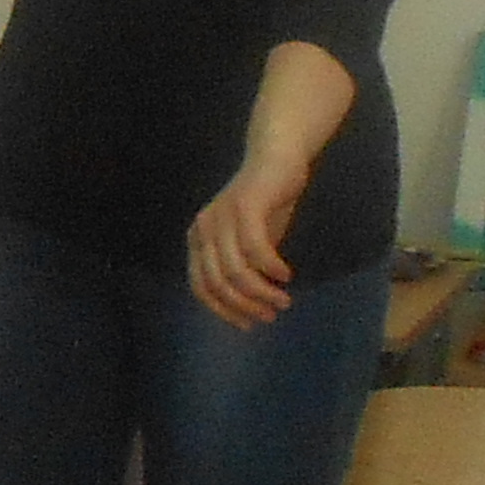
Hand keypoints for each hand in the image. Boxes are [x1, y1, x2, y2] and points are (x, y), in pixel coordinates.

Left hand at [186, 153, 308, 328]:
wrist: (277, 159)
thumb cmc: (265, 204)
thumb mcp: (249, 244)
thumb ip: (244, 270)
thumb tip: (251, 308)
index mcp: (199, 241)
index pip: (201, 288)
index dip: (224, 311)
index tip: (249, 325)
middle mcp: (203, 230)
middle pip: (218, 284)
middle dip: (246, 306)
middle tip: (272, 314)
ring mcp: (221, 217)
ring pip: (236, 271)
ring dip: (261, 293)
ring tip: (283, 301)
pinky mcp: (244, 207)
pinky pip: (255, 249)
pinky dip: (270, 268)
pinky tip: (285, 275)